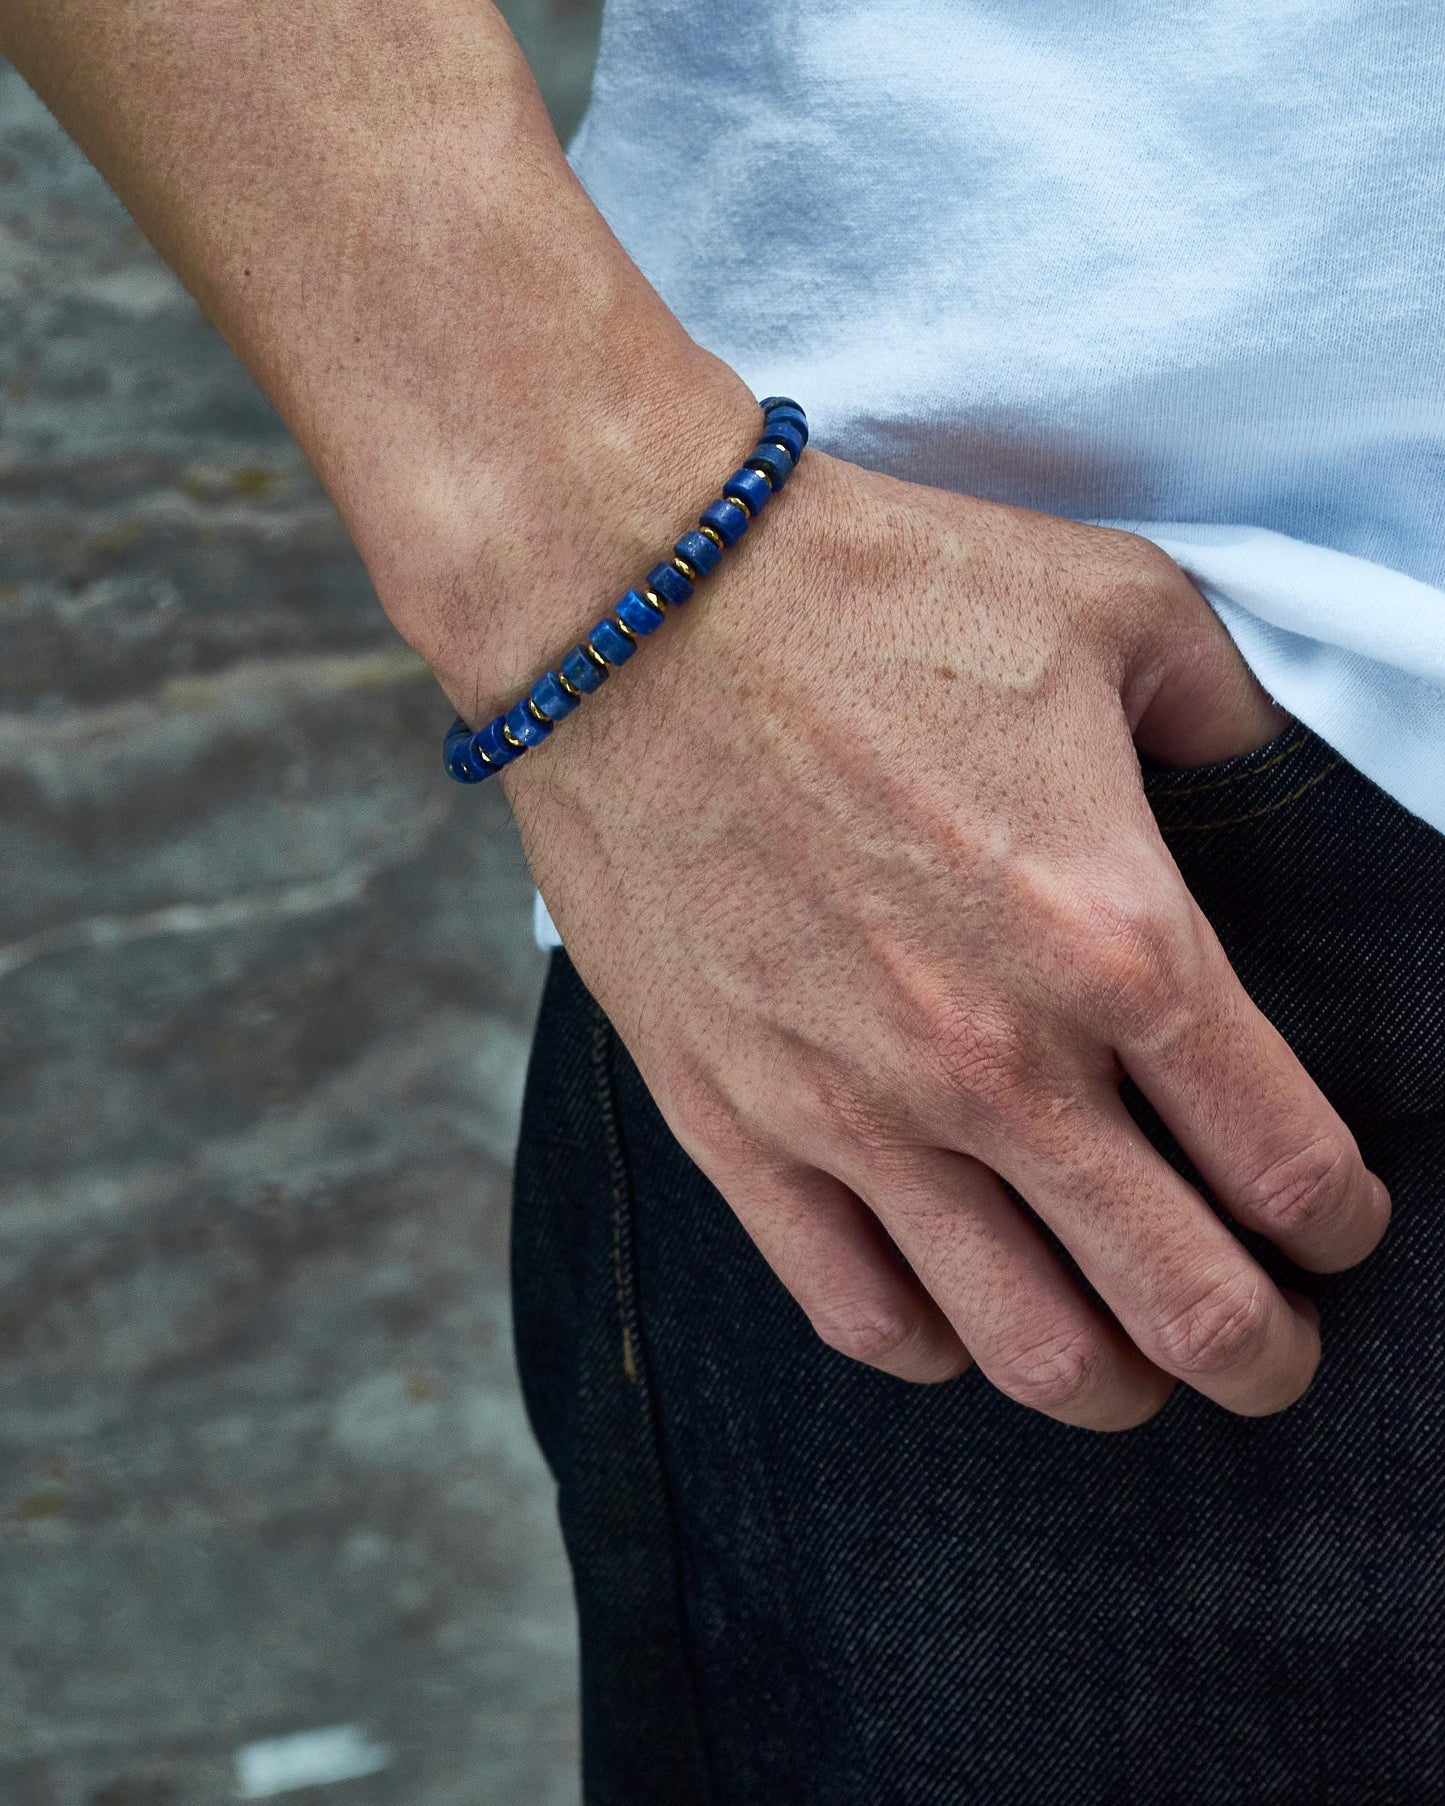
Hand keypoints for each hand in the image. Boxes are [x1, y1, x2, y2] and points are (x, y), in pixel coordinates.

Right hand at [502, 447, 1389, 1429]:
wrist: (633, 606)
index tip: (1336, 1224)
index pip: (1288, 1165)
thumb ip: (1229, 719)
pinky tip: (952, 1321)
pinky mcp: (734, 1122)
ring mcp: (856, 1111)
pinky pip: (852, 1307)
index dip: (1340, 1222)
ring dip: (1107, 1384)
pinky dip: (930, 1346)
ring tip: (1126, 1370)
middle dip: (1257, 1355)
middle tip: (1272, 1355)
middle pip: (1181, 1301)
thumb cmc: (871, 595)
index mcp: (1120, 939)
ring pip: (1024, 1348)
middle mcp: (998, 1061)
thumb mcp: (1119, 612)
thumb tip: (1257, 779)